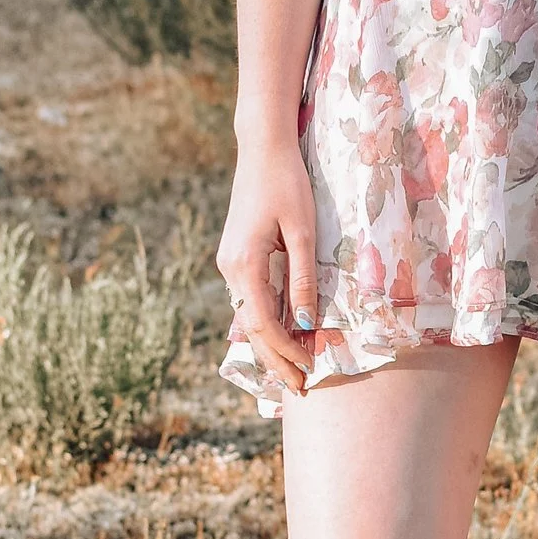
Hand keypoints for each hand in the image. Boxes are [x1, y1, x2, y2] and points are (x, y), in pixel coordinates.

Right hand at [215, 145, 320, 396]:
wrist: (262, 148)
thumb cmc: (287, 183)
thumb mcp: (303, 230)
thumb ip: (303, 278)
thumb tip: (306, 324)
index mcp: (244, 263)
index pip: (263, 322)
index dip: (285, 350)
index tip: (307, 370)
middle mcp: (230, 268)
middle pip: (251, 327)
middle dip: (274, 360)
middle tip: (298, 389)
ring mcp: (230, 262)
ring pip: (249, 315)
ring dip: (270, 345)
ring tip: (290, 372)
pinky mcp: (236, 256)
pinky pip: (250, 299)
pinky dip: (265, 322)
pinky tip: (280, 337)